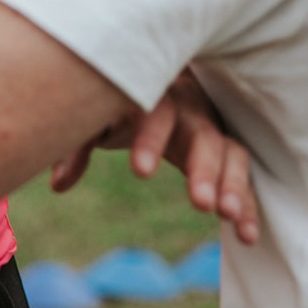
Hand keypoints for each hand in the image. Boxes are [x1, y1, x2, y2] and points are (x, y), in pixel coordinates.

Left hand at [50, 70, 260, 244]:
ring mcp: (212, 128)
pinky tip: (247, 236)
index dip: (150, 140)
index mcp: (155, 95)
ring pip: (230, 152)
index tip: (140, 172)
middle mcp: (191, 108)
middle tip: (202, 203)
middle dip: (204, 168)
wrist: (160, 72)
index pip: (155, 111)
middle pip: (203, 133)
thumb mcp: (96, 117)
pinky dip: (248, 204)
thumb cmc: (119, 99)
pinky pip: (241, 176)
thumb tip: (59, 183)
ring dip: (233, 184)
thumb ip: (78, 144)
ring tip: (228, 217)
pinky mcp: (225, 149)